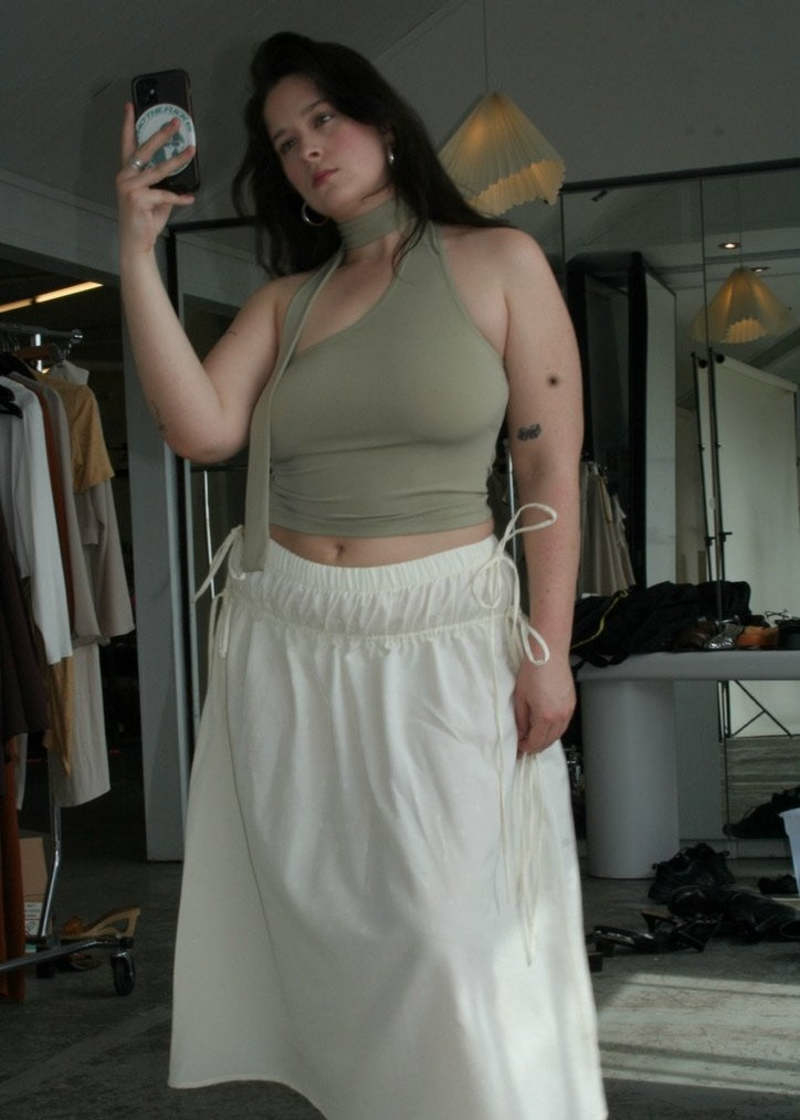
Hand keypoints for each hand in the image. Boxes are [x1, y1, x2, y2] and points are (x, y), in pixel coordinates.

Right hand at [116, 102, 195, 255]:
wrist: (137, 242)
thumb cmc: (145, 220)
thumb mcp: (155, 199)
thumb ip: (163, 185)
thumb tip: (179, 178)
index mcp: (127, 173)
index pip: (127, 144)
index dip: (129, 125)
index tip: (131, 106)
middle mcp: (125, 176)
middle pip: (145, 149)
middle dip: (162, 134)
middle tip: (176, 122)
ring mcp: (130, 187)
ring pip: (159, 170)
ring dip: (178, 160)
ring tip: (191, 150)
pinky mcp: (138, 198)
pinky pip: (165, 194)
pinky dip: (179, 198)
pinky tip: (189, 198)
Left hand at [513, 654, 575, 755]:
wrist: (548, 653)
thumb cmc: (534, 670)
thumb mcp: (520, 697)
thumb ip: (520, 719)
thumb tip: (520, 732)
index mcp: (545, 716)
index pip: (536, 742)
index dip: (526, 747)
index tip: (519, 748)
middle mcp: (560, 716)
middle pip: (548, 741)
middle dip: (536, 746)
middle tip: (526, 746)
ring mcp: (568, 710)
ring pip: (558, 734)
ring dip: (546, 740)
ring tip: (535, 739)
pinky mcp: (572, 703)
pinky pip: (564, 724)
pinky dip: (554, 730)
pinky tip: (546, 727)